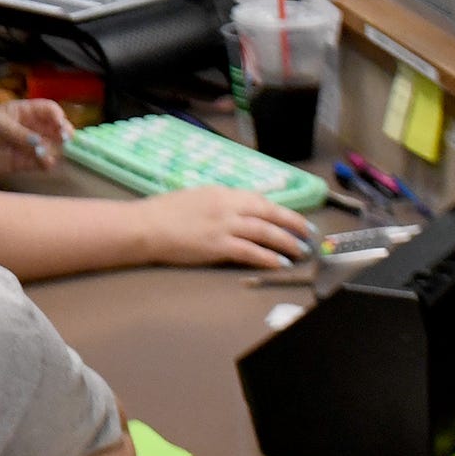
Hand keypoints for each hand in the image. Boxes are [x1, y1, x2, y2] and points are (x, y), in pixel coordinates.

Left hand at [0, 99, 69, 181]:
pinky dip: (46, 163)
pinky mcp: (22, 163)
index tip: (61, 124)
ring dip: (55, 149)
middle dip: (62, 132)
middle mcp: (29, 127)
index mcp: (23, 111)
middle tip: (67, 139)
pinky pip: (40, 162)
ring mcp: (27, 146)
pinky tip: (46, 163)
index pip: (47, 109)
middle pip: (53, 128)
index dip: (57, 115)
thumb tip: (40, 143)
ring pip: (50, 146)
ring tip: (52, 154)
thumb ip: (17, 133)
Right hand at [133, 185, 312, 270]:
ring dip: (286, 243)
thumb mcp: (197, 197)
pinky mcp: (218, 246)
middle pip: (270, 214)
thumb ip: (220, 202)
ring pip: (265, 233)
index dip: (282, 210)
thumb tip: (240, 208)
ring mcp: (224, 226)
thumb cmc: (164, 212)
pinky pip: (250, 252)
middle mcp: (228, 206)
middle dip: (293, 225)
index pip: (260, 199)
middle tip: (309, 235)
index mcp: (223, 192)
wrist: (145, 226)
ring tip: (300, 251)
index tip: (295, 219)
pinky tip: (279, 264)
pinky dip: (268, 258)